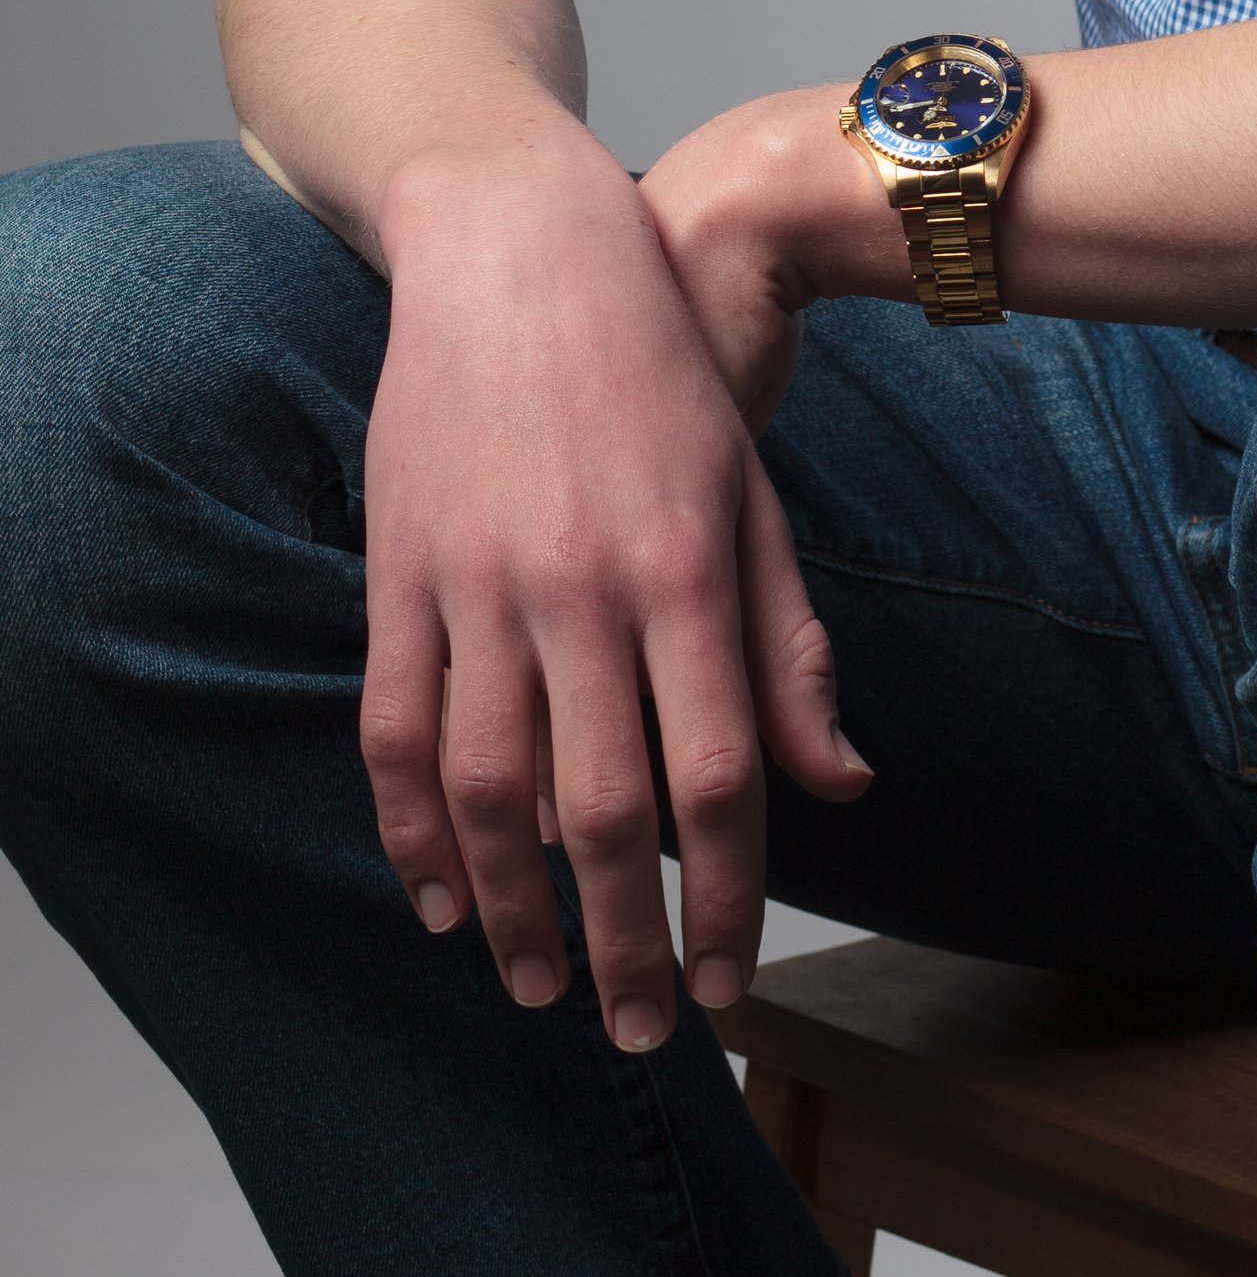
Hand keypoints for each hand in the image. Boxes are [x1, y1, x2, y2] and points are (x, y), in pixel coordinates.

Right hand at [358, 119, 869, 1048]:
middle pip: (598, 811)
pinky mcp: (401, 570)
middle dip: (625, 941)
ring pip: (487, 791)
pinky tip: (441, 897)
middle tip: (645, 1030)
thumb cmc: (657, 371)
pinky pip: (394, 731)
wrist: (520, 247)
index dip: (729, 894)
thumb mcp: (751, 493)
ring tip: (540, 986)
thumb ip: (788, 643)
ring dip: (512, 912)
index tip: (734, 976)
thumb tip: (842, 784)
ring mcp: (477, 580)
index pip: (718, 774)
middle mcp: (579, 585)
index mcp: (683, 566)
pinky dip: (412, 831)